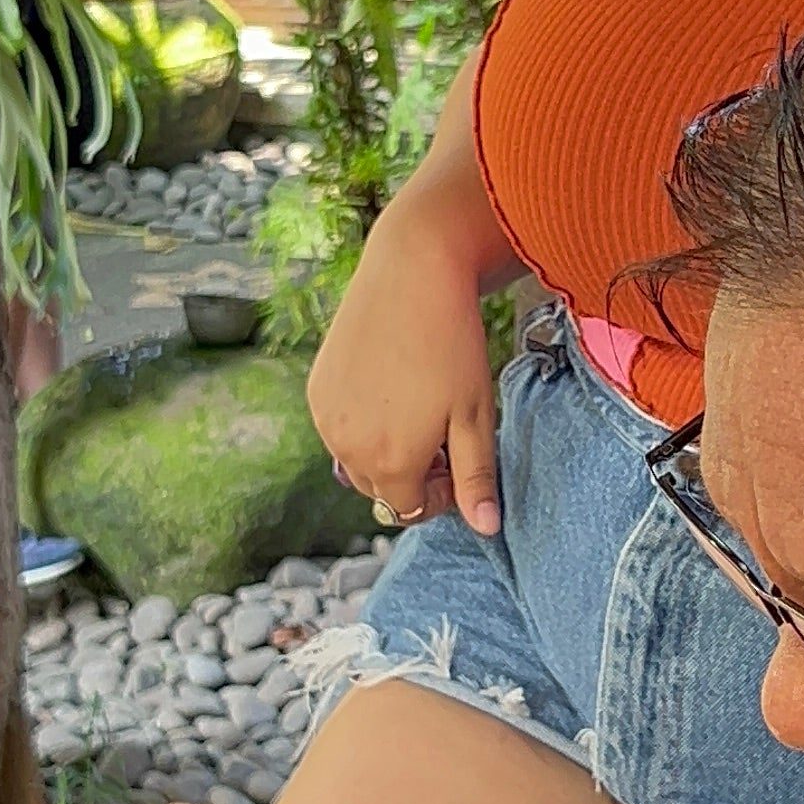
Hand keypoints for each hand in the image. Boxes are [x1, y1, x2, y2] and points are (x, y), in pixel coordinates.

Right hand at [308, 188, 500, 535]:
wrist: (413, 274)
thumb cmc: (452, 344)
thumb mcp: (475, 415)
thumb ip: (477, 478)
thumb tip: (488, 529)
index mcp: (391, 462)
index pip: (409, 510)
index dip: (440, 493)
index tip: (458, 457)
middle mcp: (348, 449)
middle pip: (380, 490)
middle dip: (411, 473)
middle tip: (440, 428)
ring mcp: (326, 419)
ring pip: (356, 461)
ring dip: (384, 449)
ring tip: (417, 404)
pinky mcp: (316, 390)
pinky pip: (338, 428)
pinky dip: (362, 422)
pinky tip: (390, 383)